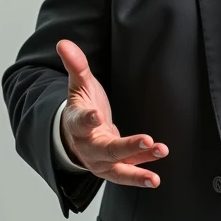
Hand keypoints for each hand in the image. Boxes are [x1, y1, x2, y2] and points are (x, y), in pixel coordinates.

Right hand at [56, 39, 168, 187]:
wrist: (75, 136)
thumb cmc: (82, 107)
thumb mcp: (79, 85)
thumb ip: (76, 66)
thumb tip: (64, 43)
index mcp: (76, 124)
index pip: (79, 122)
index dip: (87, 119)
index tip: (97, 115)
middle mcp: (87, 146)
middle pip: (105, 150)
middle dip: (127, 147)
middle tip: (148, 140)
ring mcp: (100, 161)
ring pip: (117, 169)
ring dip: (137, 172)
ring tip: (155, 177)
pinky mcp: (113, 168)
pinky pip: (127, 172)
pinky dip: (141, 174)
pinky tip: (156, 174)